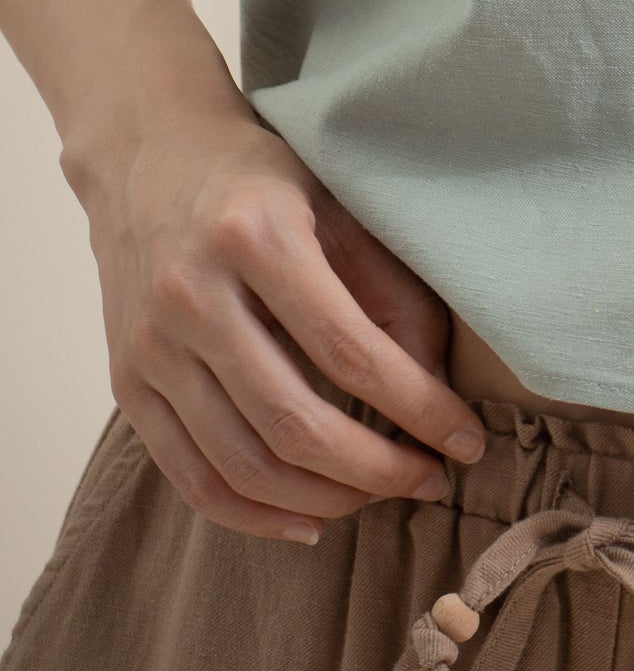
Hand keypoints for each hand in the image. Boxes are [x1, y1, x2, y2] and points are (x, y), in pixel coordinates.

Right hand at [75, 96, 486, 541]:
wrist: (148, 154)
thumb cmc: (260, 179)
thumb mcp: (337, 203)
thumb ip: (390, 288)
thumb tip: (435, 384)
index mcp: (256, 236)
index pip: (351, 351)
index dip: (417, 407)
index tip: (465, 439)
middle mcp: (193, 294)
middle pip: (294, 422)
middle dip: (377, 470)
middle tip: (430, 480)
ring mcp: (151, 346)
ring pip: (243, 464)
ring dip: (324, 499)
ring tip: (378, 495)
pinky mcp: (128, 383)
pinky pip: (191, 477)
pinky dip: (254, 515)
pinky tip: (309, 519)